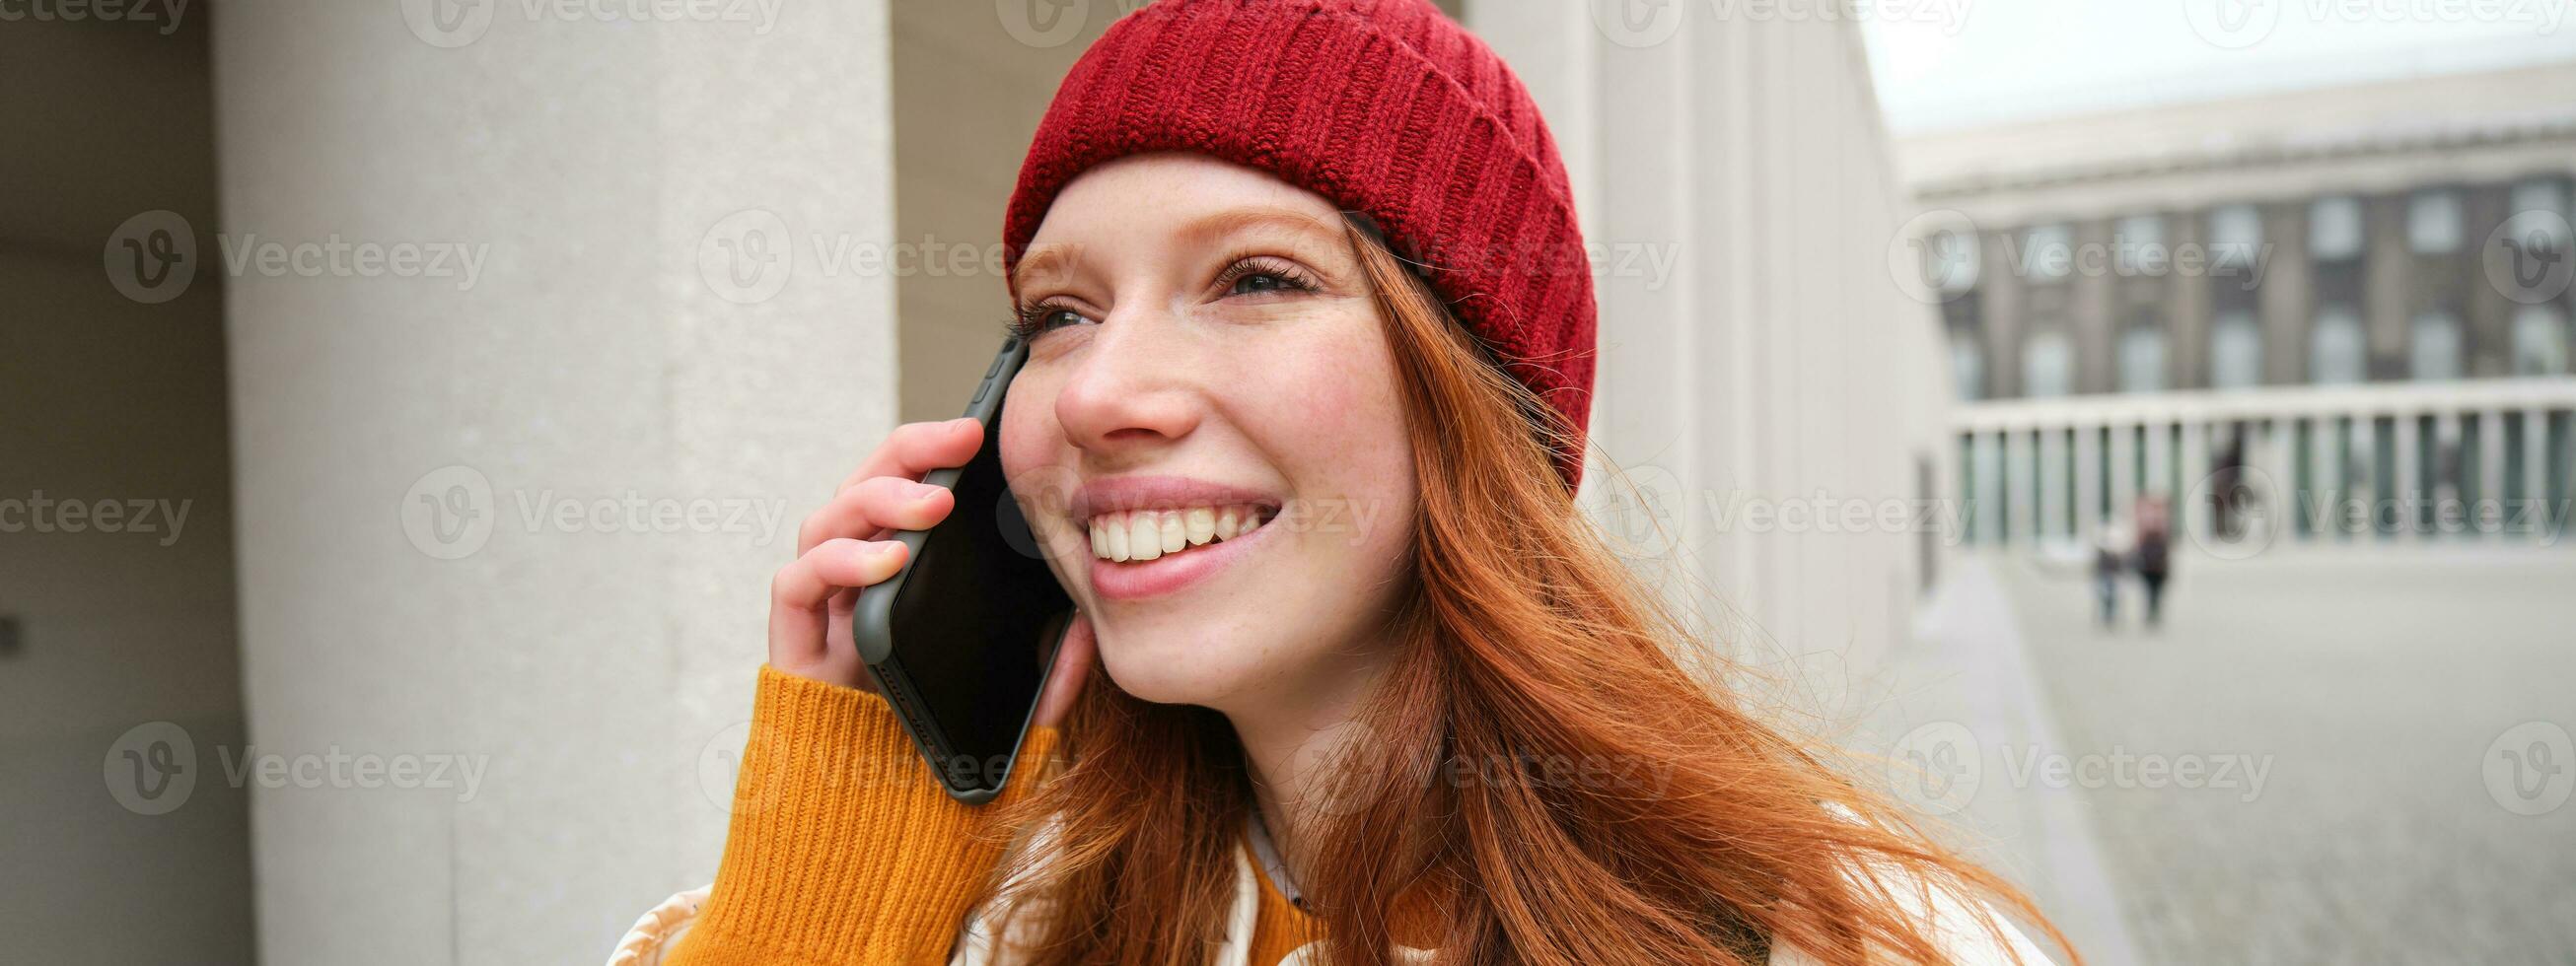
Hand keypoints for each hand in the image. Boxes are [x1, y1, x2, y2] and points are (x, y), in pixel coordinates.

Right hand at [767, 417, 1092, 727]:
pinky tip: (887, 561)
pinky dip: (839, 561)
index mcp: (906, 577)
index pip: (914, 491)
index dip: (937, 452)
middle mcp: (856, 580)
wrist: (877, 832)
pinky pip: (797, 582)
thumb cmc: (940, 757)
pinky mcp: (791, 644)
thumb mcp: (1013, 705)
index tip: (981, 431)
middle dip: (911, 454)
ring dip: (879, 501)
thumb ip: (1051, 670)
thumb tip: (1089, 628)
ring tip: (933, 507)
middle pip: (867, 486)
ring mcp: (821, 610)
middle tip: (960, 442)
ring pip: (828, 519)